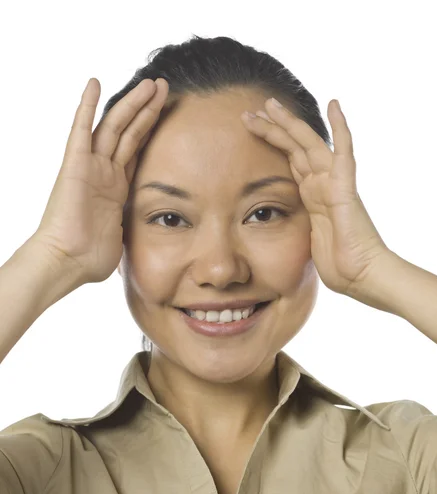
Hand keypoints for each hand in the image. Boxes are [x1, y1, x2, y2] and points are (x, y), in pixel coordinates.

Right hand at [34, 76, 168, 284]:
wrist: (67, 263)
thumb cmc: (89, 259)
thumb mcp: (123, 238)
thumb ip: (134, 228)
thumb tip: (149, 240)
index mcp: (117, 189)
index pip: (137, 150)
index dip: (151, 130)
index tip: (166, 111)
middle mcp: (105, 173)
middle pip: (129, 132)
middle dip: (147, 109)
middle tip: (164, 87)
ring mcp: (90, 167)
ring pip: (115, 127)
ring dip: (132, 103)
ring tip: (151, 83)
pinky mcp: (74, 165)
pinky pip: (81, 130)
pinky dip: (87, 106)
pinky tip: (95, 82)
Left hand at [240, 98, 389, 297]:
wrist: (361, 277)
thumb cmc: (339, 265)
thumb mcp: (306, 240)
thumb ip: (297, 227)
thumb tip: (278, 232)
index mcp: (312, 196)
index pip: (289, 160)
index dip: (272, 143)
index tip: (251, 128)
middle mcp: (322, 184)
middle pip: (295, 147)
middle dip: (272, 128)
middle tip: (251, 110)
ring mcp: (334, 183)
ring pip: (309, 144)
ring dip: (289, 124)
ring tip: (269, 105)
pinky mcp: (346, 188)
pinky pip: (344, 152)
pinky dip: (340, 128)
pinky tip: (334, 104)